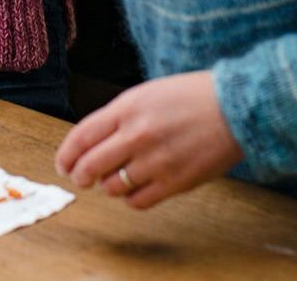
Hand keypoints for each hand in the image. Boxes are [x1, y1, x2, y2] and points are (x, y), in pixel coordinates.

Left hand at [55, 71, 242, 208]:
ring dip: (108, 187)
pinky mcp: (175, 182)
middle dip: (80, 176)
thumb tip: (95, 142)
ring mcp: (155, 160)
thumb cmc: (190, 97)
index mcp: (126, 108)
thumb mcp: (146, 95)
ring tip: (114, 180)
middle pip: (91, 165)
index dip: (67, 155)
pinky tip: (135, 190)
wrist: (233, 107)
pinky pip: (138, 201)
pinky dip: (131, 199)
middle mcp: (136, 134)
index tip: (62, 165)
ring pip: (113, 187)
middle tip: (80, 179)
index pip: (82, 136)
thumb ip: (119, 117)